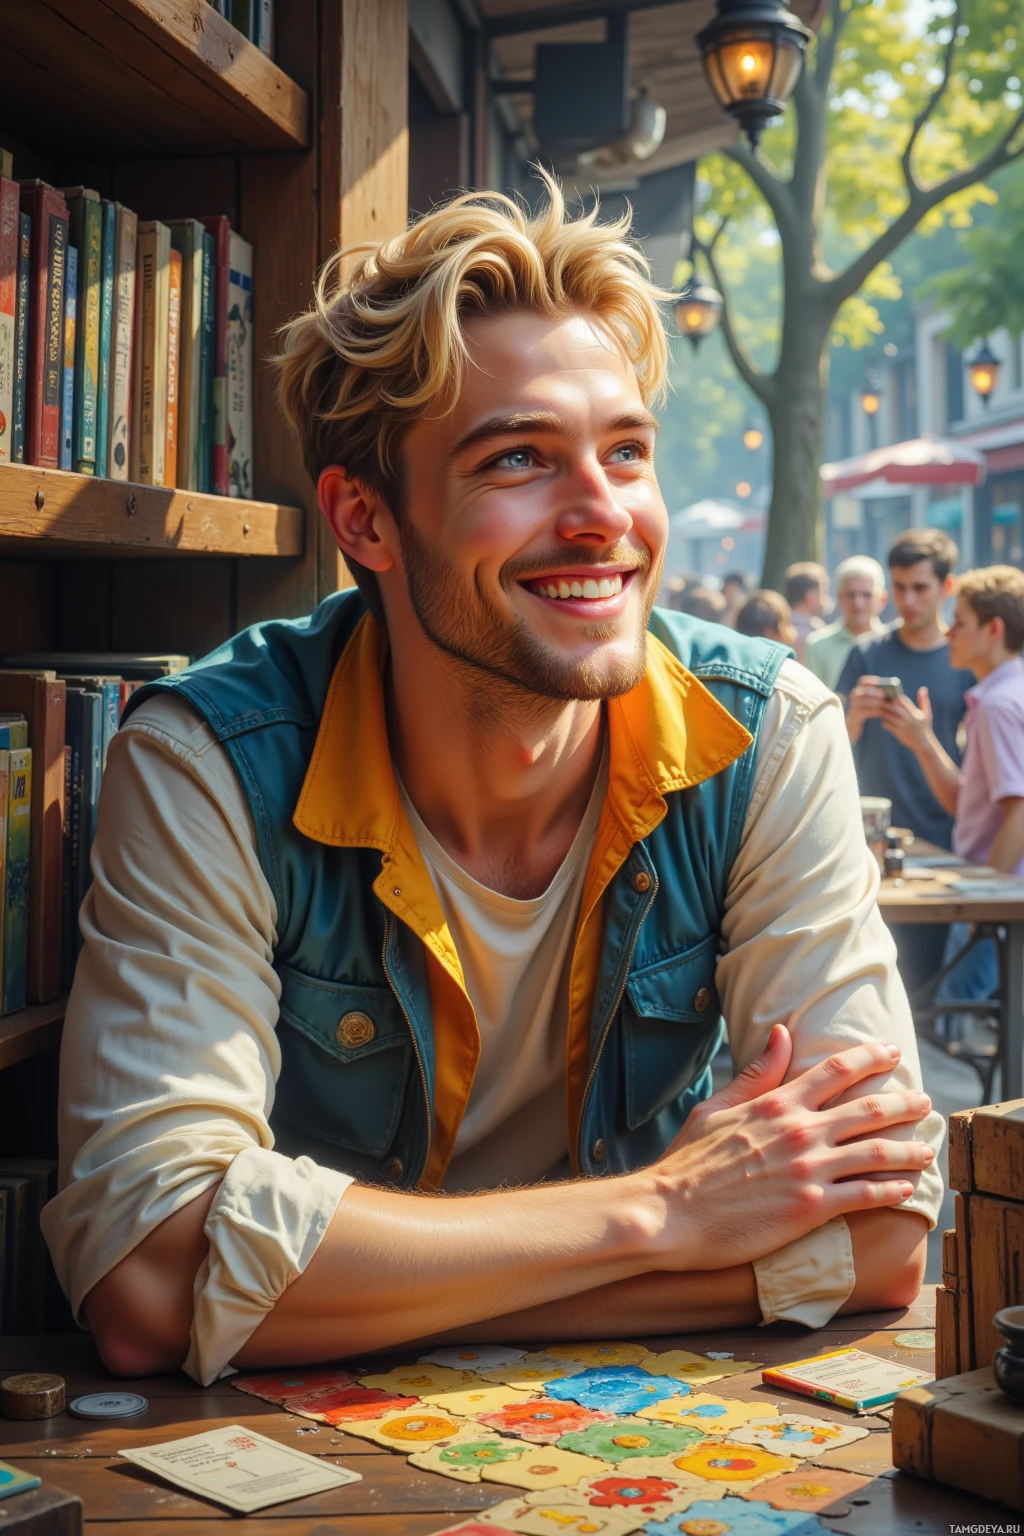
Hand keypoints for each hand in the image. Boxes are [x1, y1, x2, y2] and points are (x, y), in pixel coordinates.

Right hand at [655, 1023, 932, 1269]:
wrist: (670, 1213)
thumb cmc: (688, 1162)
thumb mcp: (716, 1107)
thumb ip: (756, 1073)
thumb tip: (782, 1032)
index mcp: (777, 1103)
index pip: (836, 1070)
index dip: (870, 1057)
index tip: (892, 1052)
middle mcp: (800, 1131)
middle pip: (869, 1109)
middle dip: (905, 1102)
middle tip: (925, 1101)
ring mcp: (809, 1170)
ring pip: (877, 1153)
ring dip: (909, 1149)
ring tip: (926, 1149)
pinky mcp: (811, 1208)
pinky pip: (865, 1196)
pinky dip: (891, 1190)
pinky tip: (906, 1189)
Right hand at [846, 676, 884, 743]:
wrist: (853, 726)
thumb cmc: (866, 712)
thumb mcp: (871, 702)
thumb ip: (879, 696)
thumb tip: (894, 695)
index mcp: (859, 690)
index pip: (863, 681)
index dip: (871, 680)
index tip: (880, 682)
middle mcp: (854, 696)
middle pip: (862, 691)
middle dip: (873, 692)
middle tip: (883, 695)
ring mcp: (853, 706)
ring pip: (862, 701)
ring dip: (874, 702)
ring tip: (883, 704)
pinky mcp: (855, 716)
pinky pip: (864, 712)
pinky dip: (873, 711)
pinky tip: (881, 712)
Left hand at [881, 686, 932, 751]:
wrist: (922, 744)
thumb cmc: (924, 727)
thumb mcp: (927, 714)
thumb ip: (924, 701)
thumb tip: (923, 688)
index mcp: (915, 713)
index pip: (904, 701)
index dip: (896, 698)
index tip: (890, 694)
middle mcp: (909, 719)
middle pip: (894, 708)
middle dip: (886, 704)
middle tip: (879, 701)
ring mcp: (903, 726)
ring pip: (889, 717)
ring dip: (883, 713)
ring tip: (880, 710)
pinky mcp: (898, 733)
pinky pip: (888, 725)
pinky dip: (884, 722)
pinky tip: (884, 721)